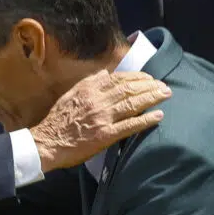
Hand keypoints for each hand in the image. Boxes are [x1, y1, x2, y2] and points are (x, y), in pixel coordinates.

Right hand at [30, 70, 169, 172]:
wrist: (47, 142)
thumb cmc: (58, 119)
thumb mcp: (71, 94)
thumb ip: (89, 83)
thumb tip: (105, 73)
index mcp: (89, 89)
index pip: (119, 79)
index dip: (137, 77)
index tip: (149, 78)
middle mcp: (98, 101)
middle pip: (129, 89)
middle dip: (150, 86)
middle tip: (164, 86)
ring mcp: (103, 118)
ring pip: (132, 104)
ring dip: (152, 98)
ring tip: (166, 95)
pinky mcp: (105, 135)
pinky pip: (129, 126)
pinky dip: (145, 120)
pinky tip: (158, 116)